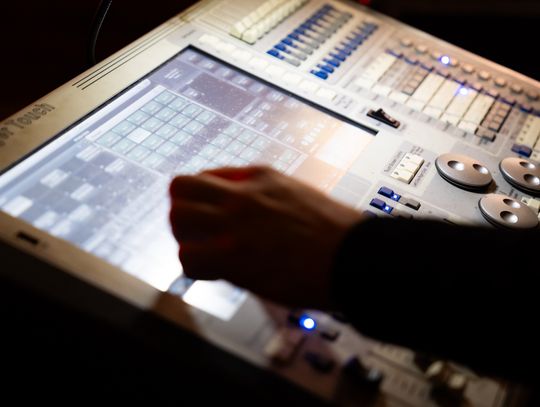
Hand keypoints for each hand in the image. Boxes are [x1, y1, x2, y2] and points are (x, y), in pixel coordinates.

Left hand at [169, 166, 364, 308]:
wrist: (355, 255)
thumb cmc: (336, 231)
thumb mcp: (298, 193)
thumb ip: (267, 195)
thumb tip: (248, 210)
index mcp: (260, 176)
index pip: (207, 176)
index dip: (204, 200)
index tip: (209, 215)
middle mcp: (242, 194)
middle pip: (181, 187)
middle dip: (183, 209)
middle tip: (195, 230)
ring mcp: (236, 222)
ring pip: (177, 217)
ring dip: (186, 237)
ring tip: (203, 252)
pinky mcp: (235, 255)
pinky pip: (189, 257)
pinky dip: (196, 267)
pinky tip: (213, 272)